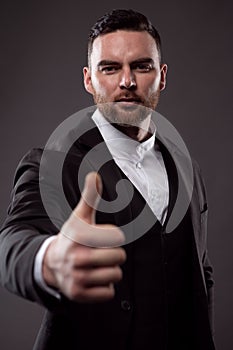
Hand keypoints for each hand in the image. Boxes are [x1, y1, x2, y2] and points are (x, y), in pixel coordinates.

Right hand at [42, 172, 125, 301]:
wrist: (51, 263)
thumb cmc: (71, 237)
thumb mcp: (79, 216)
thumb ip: (90, 196)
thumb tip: (95, 175)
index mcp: (81, 236)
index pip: (117, 236)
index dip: (111, 236)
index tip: (99, 237)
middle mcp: (78, 258)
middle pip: (119, 257)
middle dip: (113, 254)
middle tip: (100, 253)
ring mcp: (78, 278)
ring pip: (116, 275)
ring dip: (109, 270)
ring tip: (96, 265)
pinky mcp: (79, 294)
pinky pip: (109, 293)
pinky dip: (104, 287)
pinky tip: (93, 278)